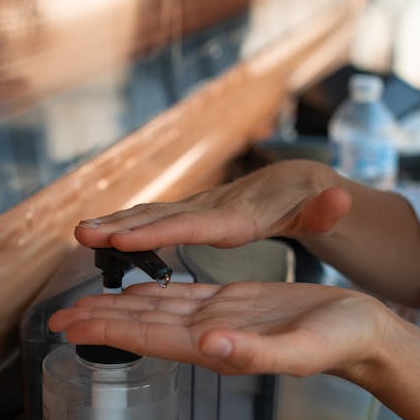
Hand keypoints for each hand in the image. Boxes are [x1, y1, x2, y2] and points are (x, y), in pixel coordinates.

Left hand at [49, 280, 389, 380]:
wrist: (364, 336)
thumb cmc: (340, 343)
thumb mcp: (302, 348)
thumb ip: (255, 353)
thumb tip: (210, 345)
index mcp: (218, 346)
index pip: (149, 338)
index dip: (107, 332)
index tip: (69, 329)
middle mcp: (209, 335)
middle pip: (142, 327)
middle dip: (99, 322)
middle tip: (55, 319)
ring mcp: (218, 319)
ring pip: (157, 311)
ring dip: (119, 308)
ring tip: (82, 306)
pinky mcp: (232, 303)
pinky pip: (182, 297)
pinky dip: (152, 294)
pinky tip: (135, 292)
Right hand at [74, 160, 351, 252]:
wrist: (297, 179)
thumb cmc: (309, 202)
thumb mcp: (324, 210)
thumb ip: (328, 210)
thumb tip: (340, 200)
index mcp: (238, 216)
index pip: (195, 226)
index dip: (160, 233)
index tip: (125, 239)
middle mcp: (210, 208)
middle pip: (160, 217)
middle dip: (120, 226)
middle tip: (82, 235)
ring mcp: (197, 208)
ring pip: (150, 215)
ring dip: (114, 225)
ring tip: (79, 235)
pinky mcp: (191, 214)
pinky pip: (152, 221)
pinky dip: (123, 227)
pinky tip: (99, 238)